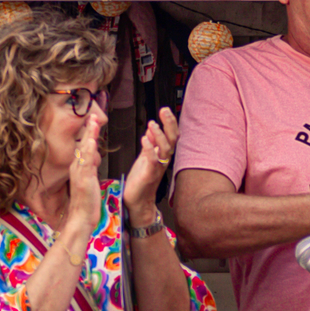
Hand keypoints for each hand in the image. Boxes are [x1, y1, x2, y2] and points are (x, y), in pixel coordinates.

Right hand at [67, 106, 106, 240]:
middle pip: (83, 145)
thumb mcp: (88, 183)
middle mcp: (77, 169)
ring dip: (89, 135)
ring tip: (92, 122)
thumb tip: (92, 160)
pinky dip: (88, 151)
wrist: (81, 219)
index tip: (92, 121)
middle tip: (92, 115)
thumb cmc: (86, 204)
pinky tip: (91, 141)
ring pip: (84, 151)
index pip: (84, 147)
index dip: (89, 134)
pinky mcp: (83, 180)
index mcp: (79, 169)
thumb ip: (89, 170)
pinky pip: (86, 163)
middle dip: (88, 129)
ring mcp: (79, 174)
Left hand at [123, 106, 178, 223]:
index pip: (171, 135)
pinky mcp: (150, 175)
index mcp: (162, 154)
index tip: (165, 110)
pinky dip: (150, 149)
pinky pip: (153, 160)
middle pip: (172, 139)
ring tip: (153, 124)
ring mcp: (158, 167)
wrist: (136, 200)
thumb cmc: (140, 180)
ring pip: (165, 149)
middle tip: (165, 111)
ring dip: (159, 135)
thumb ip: (151, 143)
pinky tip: (145, 139)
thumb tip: (153, 128)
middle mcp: (163, 160)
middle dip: (170, 124)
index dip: (170, 122)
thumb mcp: (145, 157)